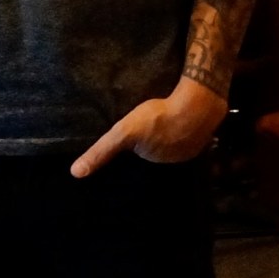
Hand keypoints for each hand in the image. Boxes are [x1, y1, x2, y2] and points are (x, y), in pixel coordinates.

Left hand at [70, 76, 226, 177]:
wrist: (197, 104)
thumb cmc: (158, 118)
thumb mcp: (124, 132)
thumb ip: (102, 151)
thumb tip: (75, 173)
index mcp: (153, 163)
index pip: (139, 164)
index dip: (135, 155)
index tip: (132, 147)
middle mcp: (173, 161)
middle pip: (157, 154)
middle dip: (151, 147)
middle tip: (146, 132)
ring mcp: (190, 150)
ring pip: (174, 146)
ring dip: (169, 138)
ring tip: (162, 126)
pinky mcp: (203, 136)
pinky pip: (189, 136)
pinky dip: (184, 131)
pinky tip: (181, 121)